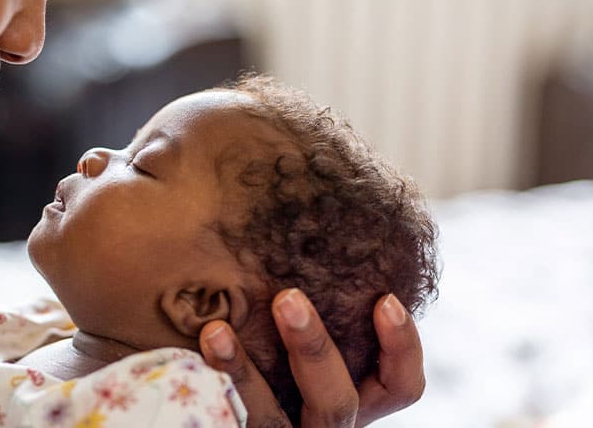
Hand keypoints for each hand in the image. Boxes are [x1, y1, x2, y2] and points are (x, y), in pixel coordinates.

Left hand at [198, 289, 424, 427]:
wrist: (195, 397)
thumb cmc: (255, 335)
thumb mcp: (295, 321)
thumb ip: (306, 293)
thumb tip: (316, 189)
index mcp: (348, 395)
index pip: (399, 387)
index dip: (401, 349)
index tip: (384, 299)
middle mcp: (318, 423)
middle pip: (337, 403)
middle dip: (314, 350)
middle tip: (287, 298)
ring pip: (271, 417)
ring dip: (245, 372)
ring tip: (216, 331)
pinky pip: (225, 418)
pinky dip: (211, 385)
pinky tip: (192, 349)